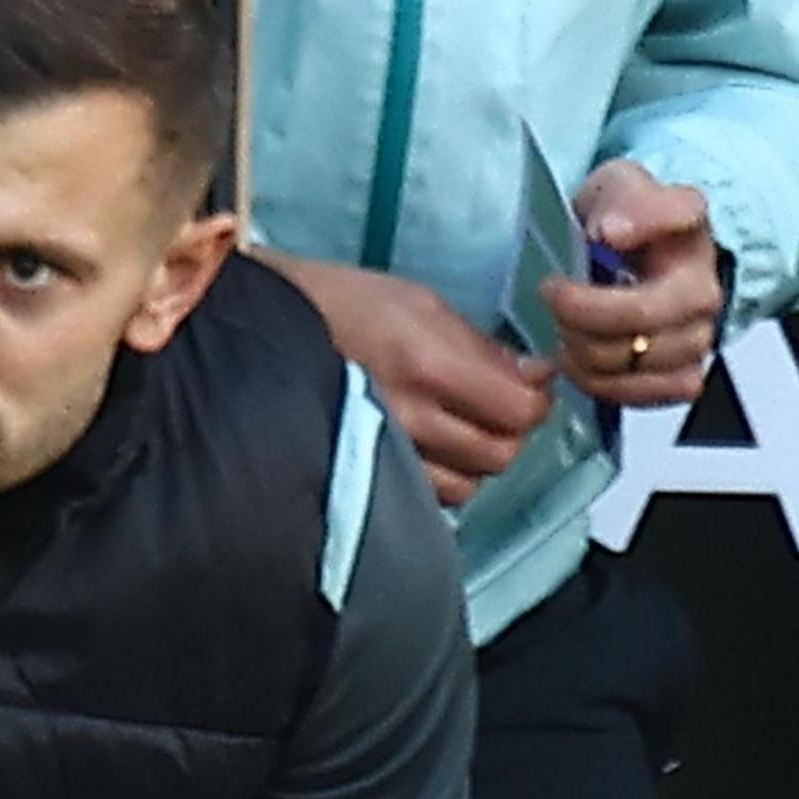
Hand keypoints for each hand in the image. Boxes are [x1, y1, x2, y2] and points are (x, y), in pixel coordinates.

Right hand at [254, 249, 552, 506]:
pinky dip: (441, 476)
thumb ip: (481, 346)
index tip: (531, 385)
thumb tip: (534, 376)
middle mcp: (411, 418)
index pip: (519, 411)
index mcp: (428, 364)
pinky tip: (430, 450)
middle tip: (498, 407)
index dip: (536, 401)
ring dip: (476, 460)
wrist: (261, 334)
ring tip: (460, 429)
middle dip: (511, 432)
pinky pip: (428, 496)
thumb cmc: (339, 305)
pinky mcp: (366, 476)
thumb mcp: (417, 302)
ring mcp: (386, 454)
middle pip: (500, 454)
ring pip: (469, 485)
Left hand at [540, 160, 723, 409]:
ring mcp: (698, 339)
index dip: (636, 222)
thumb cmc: (628, 225)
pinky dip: (602, 384)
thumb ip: (622, 200)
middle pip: (641, 314)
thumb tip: (613, 231)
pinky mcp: (684, 377)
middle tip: (553, 296)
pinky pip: (645, 395)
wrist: (648, 263)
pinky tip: (581, 362)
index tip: (600, 232)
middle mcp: (704, 290)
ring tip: (563, 332)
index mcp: (690, 230)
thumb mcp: (618, 187)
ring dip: (585, 351)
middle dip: (582, 311)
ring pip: (638, 361)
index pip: (677, 213)